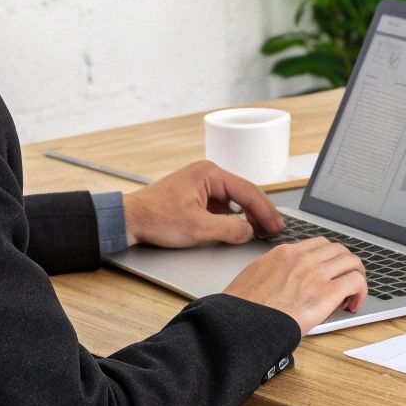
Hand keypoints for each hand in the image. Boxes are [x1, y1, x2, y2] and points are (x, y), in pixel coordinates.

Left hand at [122, 159, 284, 248]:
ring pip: (234, 199)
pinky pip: (223, 205)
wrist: (128, 221)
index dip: (265, 210)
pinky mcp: (196, 196)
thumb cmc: (155, 218)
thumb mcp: (197, 228)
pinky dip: (234, 216)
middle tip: (275, 228)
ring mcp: (202, 185)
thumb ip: (229, 229)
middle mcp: (207, 174)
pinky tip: (240, 228)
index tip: (277, 225)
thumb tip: (249, 231)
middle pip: (244, 193)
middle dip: (260, 212)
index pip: (248, 191)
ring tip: (262, 229)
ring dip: (248, 214)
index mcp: (209, 174)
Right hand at [225, 237, 367, 333]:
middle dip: (346, 266)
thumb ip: (275, 271)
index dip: (330, 258)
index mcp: (284, 254)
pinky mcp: (325, 293)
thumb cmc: (243, 308)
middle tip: (346, 282)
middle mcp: (302, 258)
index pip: (319, 245)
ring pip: (352, 262)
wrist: (241, 324)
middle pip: (339, 250)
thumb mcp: (254, 276)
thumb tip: (285, 279)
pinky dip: (361, 291)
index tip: (331, 271)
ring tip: (352, 294)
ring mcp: (315, 274)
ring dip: (356, 276)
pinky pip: (356, 281)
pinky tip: (353, 304)